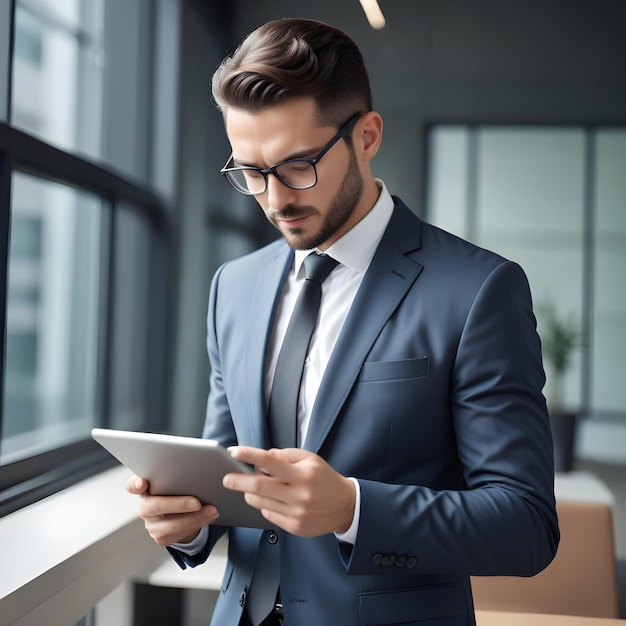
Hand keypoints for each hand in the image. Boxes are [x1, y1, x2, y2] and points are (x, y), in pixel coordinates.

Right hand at [125, 475, 219, 545]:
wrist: (182, 512)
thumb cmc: (179, 488)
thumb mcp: (177, 478)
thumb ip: (178, 472)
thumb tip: (197, 465)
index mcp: (144, 486)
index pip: (132, 485)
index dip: (135, 484)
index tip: (143, 483)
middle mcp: (144, 505)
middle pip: (155, 506)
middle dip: (178, 504)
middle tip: (197, 502)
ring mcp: (151, 523)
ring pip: (170, 524)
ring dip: (195, 517)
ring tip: (212, 510)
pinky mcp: (161, 537)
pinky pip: (179, 533)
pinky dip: (197, 524)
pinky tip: (209, 517)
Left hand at [223, 447, 355, 536]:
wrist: (345, 506)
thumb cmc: (325, 479)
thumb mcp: (310, 459)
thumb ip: (285, 456)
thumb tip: (262, 459)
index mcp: (303, 475)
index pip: (271, 462)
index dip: (250, 456)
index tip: (234, 451)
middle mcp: (299, 495)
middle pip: (259, 487)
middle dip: (238, 481)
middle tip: (226, 478)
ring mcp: (295, 514)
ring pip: (260, 502)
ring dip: (250, 493)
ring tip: (250, 487)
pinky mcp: (294, 527)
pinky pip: (268, 515)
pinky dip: (264, 505)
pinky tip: (271, 500)